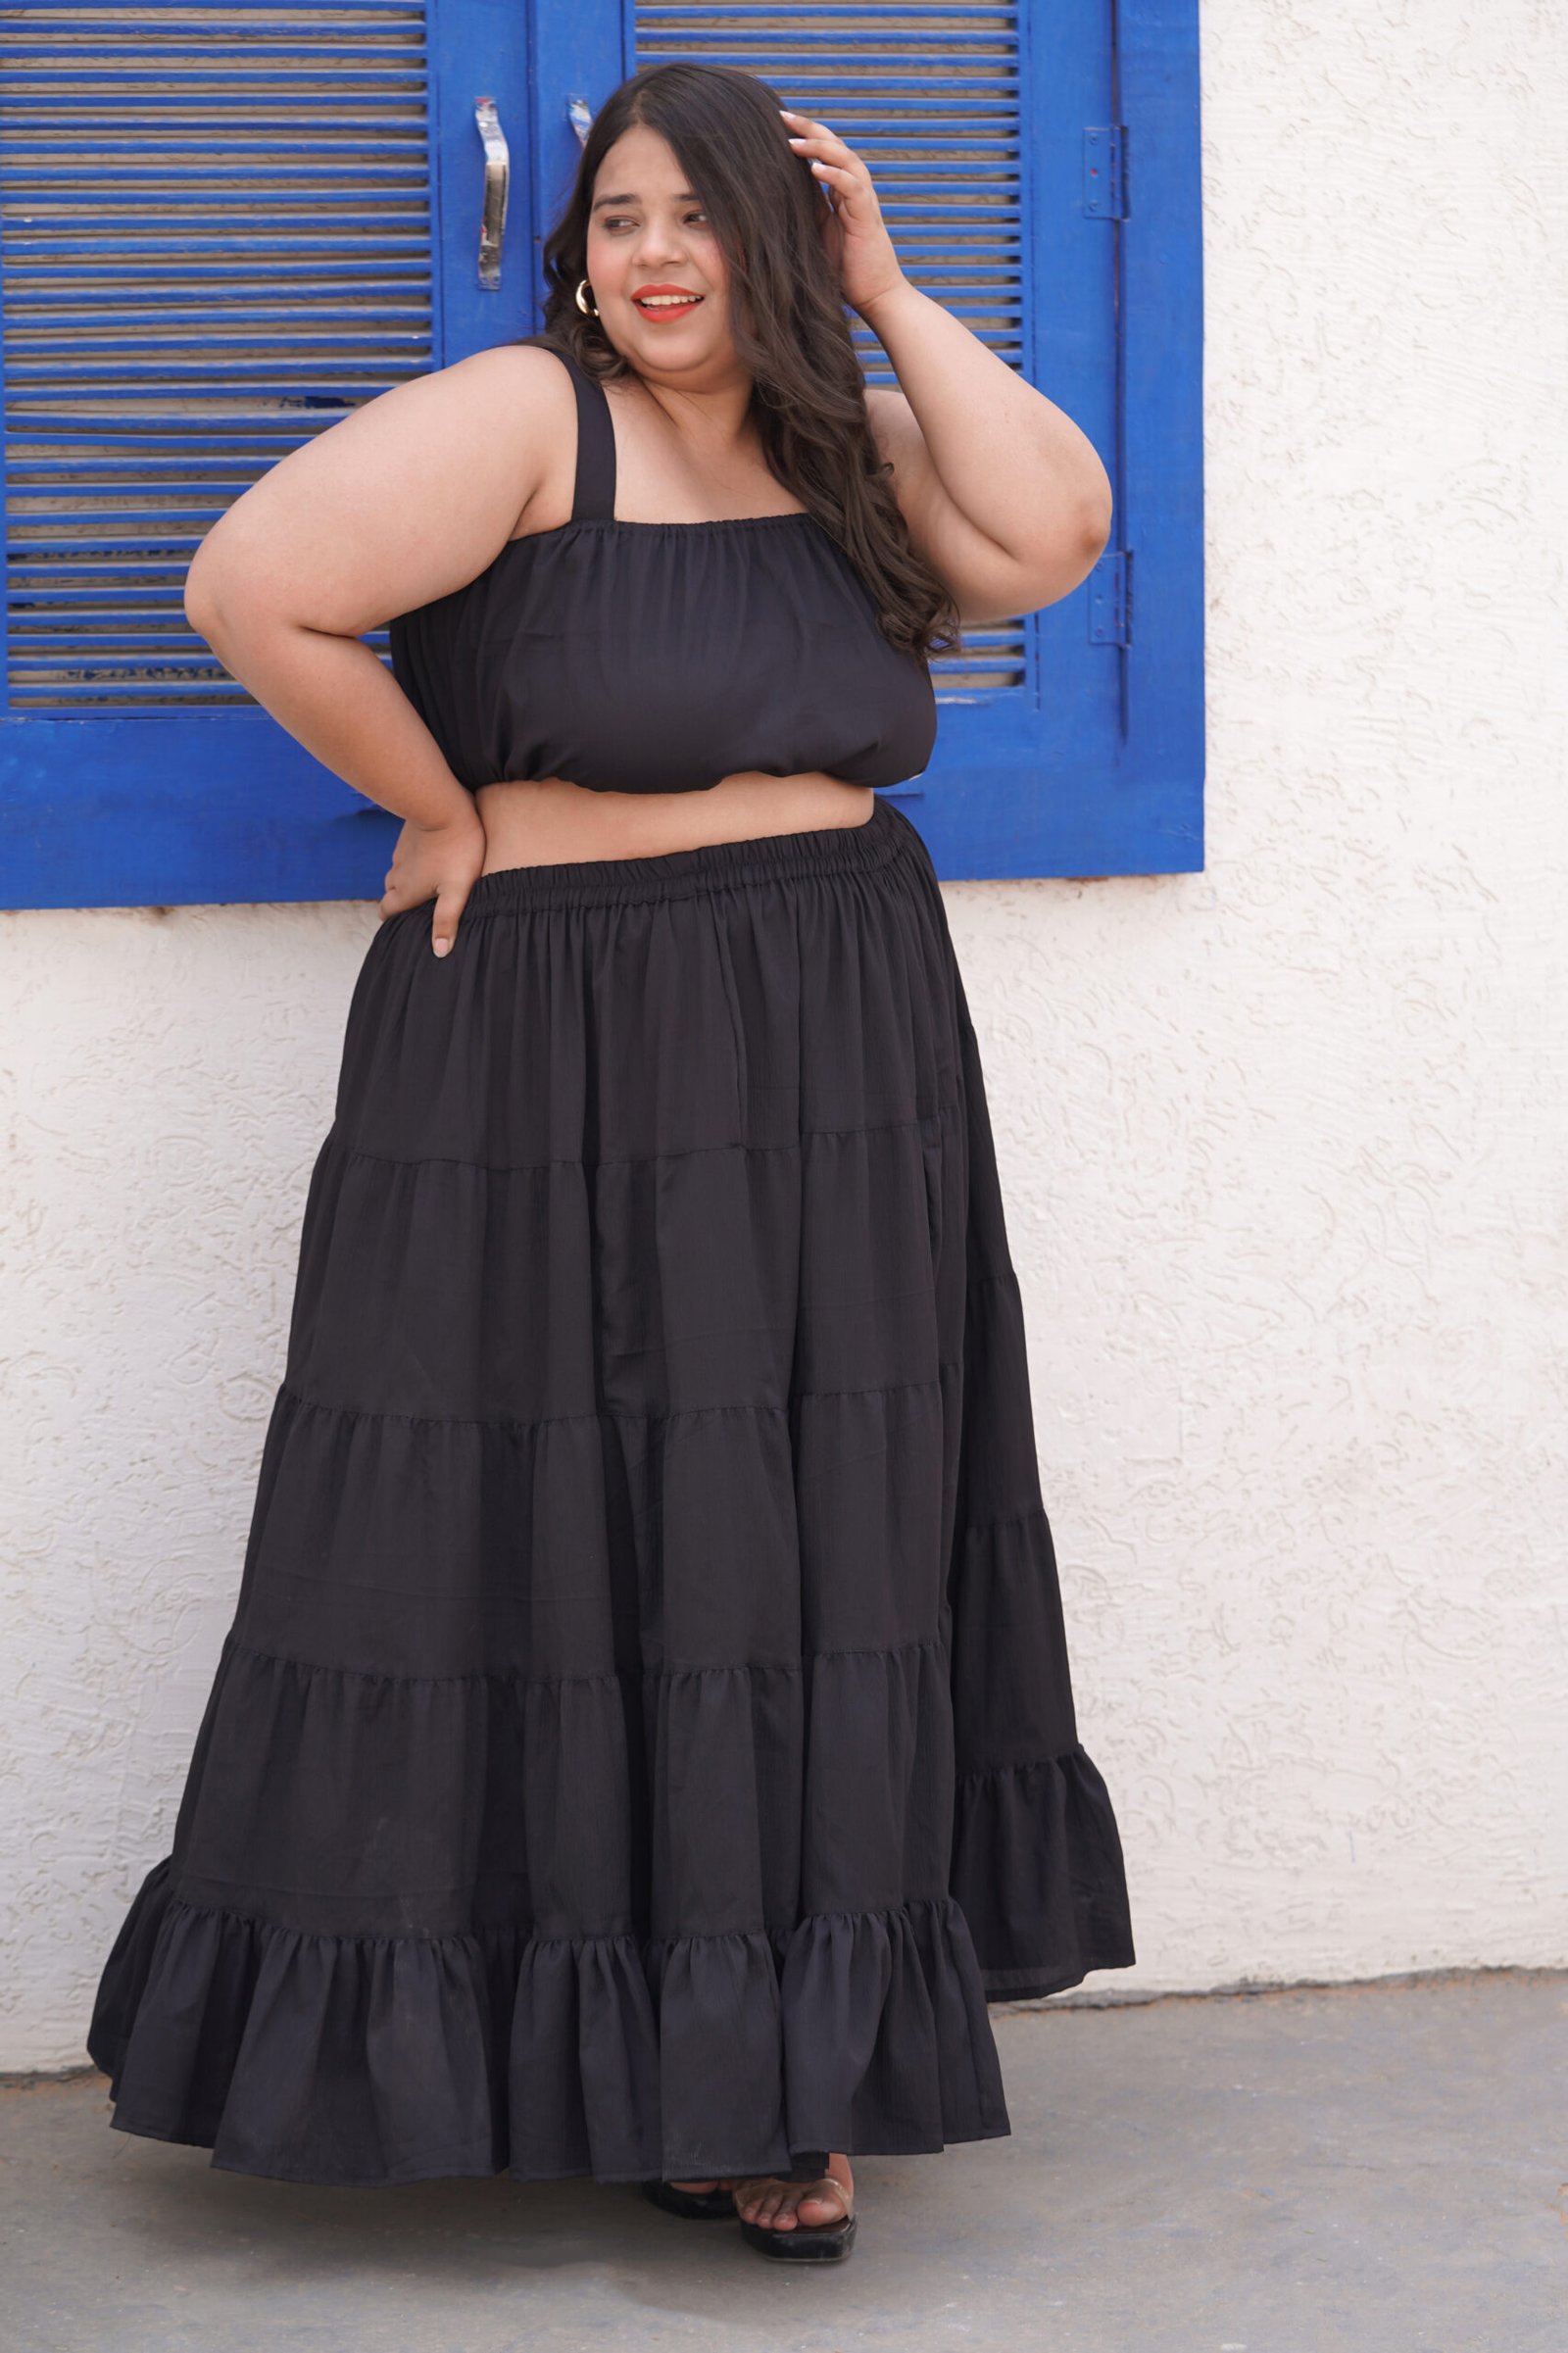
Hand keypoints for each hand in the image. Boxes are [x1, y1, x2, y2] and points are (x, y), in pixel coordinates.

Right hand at [378, 801, 487, 955]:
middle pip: (391, 892)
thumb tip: (440, 952)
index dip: (391, 919)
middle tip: (416, 906)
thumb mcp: (456, 891)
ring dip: (406, 880)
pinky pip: (406, 854)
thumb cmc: (455, 851)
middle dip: (398, 901)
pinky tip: (430, 859)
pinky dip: (413, 861)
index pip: (386, 911)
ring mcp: (401, 852)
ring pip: (397, 872)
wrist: (444, 806)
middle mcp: (397, 873)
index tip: (402, 924)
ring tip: (426, 884)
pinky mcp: (408, 836)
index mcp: (404, 890)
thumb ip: (446, 921)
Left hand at [779, 108, 909, 319]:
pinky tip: (815, 168)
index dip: (805, 136)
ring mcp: (864, 202)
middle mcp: (855, 190)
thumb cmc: (847, 271)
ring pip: (846, 159)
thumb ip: (808, 211)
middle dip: (810, 128)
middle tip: (783, 115)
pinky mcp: (867, 218)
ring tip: (793, 139)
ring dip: (819, 147)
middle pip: (835, 146)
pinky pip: (852, 187)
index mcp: (843, 192)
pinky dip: (835, 175)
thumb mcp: (819, 235)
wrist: (877, 297)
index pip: (825, 153)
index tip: (779, 124)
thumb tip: (778, 195)